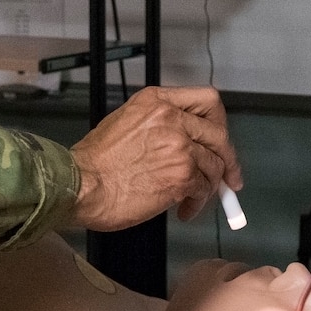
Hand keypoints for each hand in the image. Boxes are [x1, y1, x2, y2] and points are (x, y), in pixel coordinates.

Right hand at [71, 86, 241, 231]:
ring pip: (214, 165)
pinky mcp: (183, 174)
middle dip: (228, 159)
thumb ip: (159, 126)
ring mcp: (180, 146)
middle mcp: (172, 118)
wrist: (80, 185)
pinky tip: (183, 210)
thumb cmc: (95, 163)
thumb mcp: (126, 123)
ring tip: (191, 200)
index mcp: (157, 102)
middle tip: (230, 178)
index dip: (219, 123)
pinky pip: (204, 188)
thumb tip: (188, 144)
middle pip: (219, 134)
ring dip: (208, 186)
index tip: (220, 141)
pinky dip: (198, 202)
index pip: (207, 100)